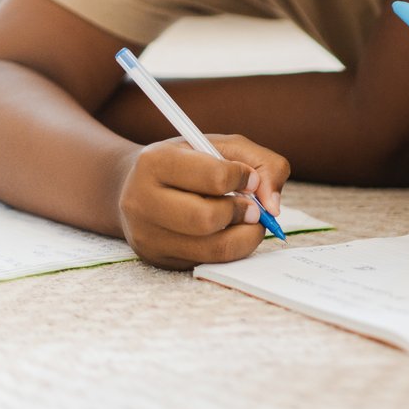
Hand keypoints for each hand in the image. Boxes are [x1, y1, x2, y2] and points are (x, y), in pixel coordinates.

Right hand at [117, 134, 289, 270]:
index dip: (244, 178)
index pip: (214, 178)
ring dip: (243, 235)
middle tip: (253, 208)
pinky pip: (208, 262)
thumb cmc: (188, 162)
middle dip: (242, 213)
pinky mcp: (158, 259)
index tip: (251, 178)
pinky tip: (228, 232)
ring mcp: (147, 235)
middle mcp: (142, 200)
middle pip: (207, 219)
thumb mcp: (222, 146)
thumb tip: (273, 206)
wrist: (134, 184)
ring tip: (246, 220)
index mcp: (155, 161)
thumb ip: (261, 163)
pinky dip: (230, 248)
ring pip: (212, 248)